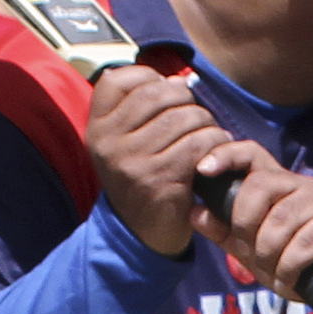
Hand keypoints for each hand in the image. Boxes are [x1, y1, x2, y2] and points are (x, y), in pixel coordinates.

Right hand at [86, 63, 224, 256]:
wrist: (142, 235)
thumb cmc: (142, 179)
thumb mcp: (124, 143)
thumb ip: (137, 110)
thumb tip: (176, 80)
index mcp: (97, 129)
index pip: (118, 79)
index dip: (148, 78)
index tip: (165, 95)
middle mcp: (109, 142)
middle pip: (158, 93)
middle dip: (186, 101)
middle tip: (194, 120)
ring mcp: (133, 161)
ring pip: (185, 116)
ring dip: (206, 123)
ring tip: (207, 138)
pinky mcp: (161, 178)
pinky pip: (199, 143)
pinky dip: (215, 143)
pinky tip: (215, 152)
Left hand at [193, 146, 312, 313]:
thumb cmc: (302, 263)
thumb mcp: (257, 251)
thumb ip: (226, 233)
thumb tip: (194, 213)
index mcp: (278, 186)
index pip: (251, 154)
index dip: (226, 155)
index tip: (203, 170)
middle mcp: (300, 185)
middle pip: (260, 186)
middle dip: (245, 225)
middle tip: (252, 254)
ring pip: (279, 221)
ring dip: (269, 256)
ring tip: (274, 274)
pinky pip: (302, 245)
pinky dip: (289, 269)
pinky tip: (290, 281)